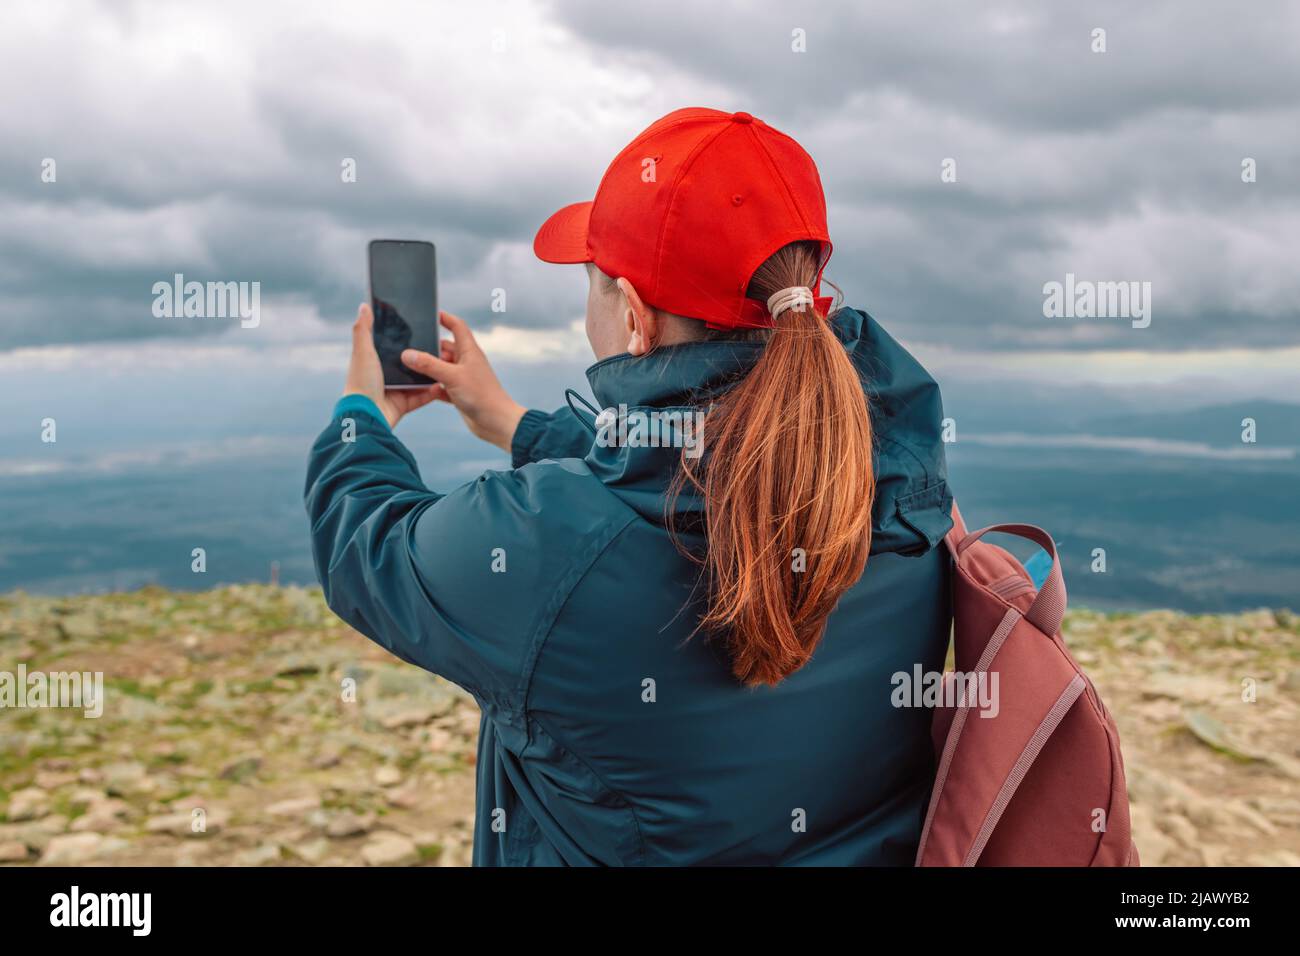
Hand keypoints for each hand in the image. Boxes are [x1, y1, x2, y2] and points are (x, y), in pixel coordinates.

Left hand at [343, 303, 438, 428]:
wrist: (367, 414)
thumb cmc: (361, 381)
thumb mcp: (363, 351)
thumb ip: (364, 329)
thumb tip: (364, 305)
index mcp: (375, 361)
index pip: (393, 346)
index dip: (405, 338)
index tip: (421, 328)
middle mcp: (385, 375)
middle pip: (409, 363)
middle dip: (424, 357)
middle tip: (440, 347)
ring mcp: (395, 390)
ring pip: (418, 380)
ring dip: (431, 374)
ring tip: (445, 364)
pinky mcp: (404, 404)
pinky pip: (422, 397)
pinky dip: (432, 392)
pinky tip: (442, 385)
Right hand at [399, 311, 525, 451]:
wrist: (496, 422)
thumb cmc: (481, 395)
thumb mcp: (452, 376)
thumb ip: (428, 364)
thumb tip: (407, 354)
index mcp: (469, 351)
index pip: (457, 327)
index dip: (445, 318)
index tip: (431, 314)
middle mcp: (466, 362)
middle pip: (445, 348)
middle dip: (429, 347)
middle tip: (410, 347)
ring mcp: (463, 378)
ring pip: (441, 368)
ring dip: (429, 369)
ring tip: (410, 368)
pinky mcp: (459, 393)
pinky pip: (441, 386)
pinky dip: (432, 387)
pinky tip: (423, 390)